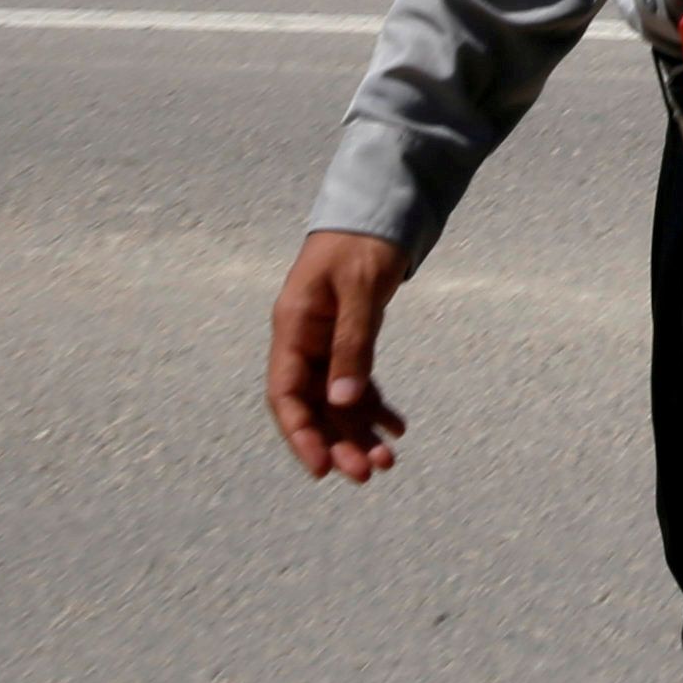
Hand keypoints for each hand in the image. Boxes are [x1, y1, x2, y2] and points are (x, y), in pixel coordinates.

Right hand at [265, 230, 413, 481]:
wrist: (378, 208)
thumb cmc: (362, 242)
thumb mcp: (359, 288)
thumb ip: (352, 342)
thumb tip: (342, 401)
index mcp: (293, 328)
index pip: (286, 394)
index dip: (300, 434)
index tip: (322, 468)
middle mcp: (304, 341)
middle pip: (314, 405)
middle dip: (337, 442)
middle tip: (367, 474)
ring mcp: (325, 342)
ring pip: (337, 400)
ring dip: (358, 431)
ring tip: (387, 460)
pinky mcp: (348, 338)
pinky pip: (356, 381)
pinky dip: (374, 405)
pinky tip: (396, 426)